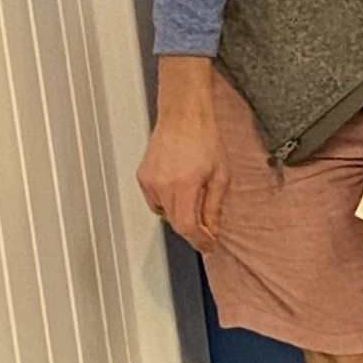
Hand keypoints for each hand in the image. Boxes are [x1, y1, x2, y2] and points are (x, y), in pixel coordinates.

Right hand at [137, 67, 225, 250]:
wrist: (183, 117)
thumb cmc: (204, 140)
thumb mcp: (220, 177)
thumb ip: (214, 208)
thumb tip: (212, 231)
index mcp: (183, 185)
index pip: (186, 226)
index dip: (199, 240)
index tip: (208, 245)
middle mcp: (161, 185)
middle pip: (175, 223)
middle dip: (192, 230)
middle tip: (208, 230)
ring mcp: (148, 181)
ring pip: (165, 213)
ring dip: (180, 214)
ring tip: (193, 196)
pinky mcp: (142, 177)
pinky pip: (155, 201)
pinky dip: (168, 202)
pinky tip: (179, 188)